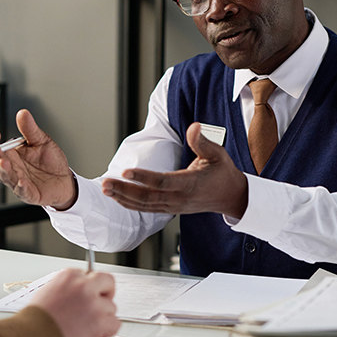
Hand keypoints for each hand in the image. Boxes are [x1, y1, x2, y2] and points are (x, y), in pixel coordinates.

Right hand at [0, 109, 76, 209]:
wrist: (64, 179)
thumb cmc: (50, 161)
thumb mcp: (42, 140)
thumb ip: (30, 129)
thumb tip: (22, 113)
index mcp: (12, 155)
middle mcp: (12, 168)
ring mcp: (18, 181)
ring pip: (6, 177)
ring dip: (4, 170)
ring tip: (3, 162)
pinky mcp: (29, 194)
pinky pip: (23, 191)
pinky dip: (21, 187)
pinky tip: (22, 181)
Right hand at [29, 268, 119, 336]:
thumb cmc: (36, 320)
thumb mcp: (49, 292)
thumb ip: (68, 289)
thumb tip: (81, 294)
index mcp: (70, 275)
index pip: (91, 275)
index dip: (91, 288)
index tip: (90, 296)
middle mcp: (83, 285)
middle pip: (108, 282)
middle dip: (107, 293)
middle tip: (101, 305)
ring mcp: (92, 302)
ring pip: (111, 307)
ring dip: (103, 317)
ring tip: (87, 326)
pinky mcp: (99, 320)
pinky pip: (115, 324)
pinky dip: (108, 331)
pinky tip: (96, 333)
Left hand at [102, 122, 248, 217]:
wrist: (231, 197)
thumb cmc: (223, 173)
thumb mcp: (217, 154)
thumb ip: (202, 141)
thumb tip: (194, 126)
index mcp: (190, 184)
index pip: (163, 181)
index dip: (143, 178)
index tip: (126, 172)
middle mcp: (179, 199)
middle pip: (147, 197)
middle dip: (124, 190)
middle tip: (105, 183)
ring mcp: (173, 207)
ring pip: (144, 205)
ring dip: (123, 197)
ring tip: (105, 189)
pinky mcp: (170, 209)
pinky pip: (146, 208)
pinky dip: (130, 203)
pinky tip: (117, 197)